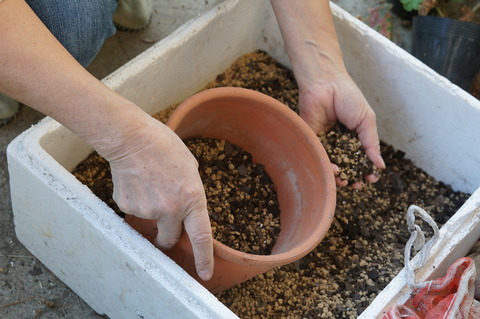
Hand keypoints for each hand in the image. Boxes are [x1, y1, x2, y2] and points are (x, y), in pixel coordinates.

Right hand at [106, 117, 212, 280]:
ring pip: (150, 224)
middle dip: (169, 234)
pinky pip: (134, 212)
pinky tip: (137, 182)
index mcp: (192, 199)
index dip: (204, 259)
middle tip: (164, 214)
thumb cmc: (164, 147)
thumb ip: (190, 192)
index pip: (201, 237)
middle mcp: (170, 210)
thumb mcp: (190, 168)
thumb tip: (185, 207)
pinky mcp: (127, 206)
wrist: (131, 138)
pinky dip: (136, 201)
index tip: (205, 274)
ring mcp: (147, 210)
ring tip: (149, 184)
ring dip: (151, 212)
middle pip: (170, 239)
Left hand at [297, 71, 384, 187]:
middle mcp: (341, 141)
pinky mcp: (313, 140)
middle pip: (347, 165)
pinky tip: (334, 169)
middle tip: (356, 184)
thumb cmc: (348, 97)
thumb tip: (380, 165)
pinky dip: (327, 166)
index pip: (362, 158)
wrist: (325, 84)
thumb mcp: (366, 120)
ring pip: (332, 164)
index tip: (371, 178)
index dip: (366, 170)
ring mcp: (326, 141)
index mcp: (355, 136)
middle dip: (352, 177)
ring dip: (339, 175)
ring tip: (345, 179)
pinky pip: (320, 156)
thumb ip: (371, 143)